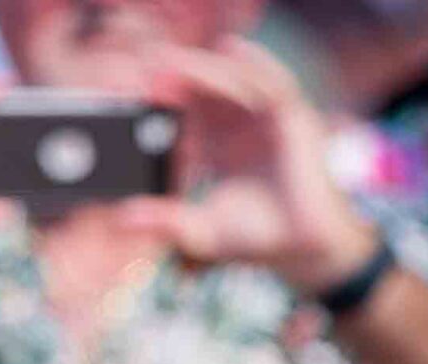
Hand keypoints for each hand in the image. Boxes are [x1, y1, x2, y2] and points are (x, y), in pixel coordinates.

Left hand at [114, 38, 377, 295]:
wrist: (304, 250)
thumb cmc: (258, 240)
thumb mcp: (202, 230)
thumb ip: (166, 222)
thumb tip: (123, 218)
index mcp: (213, 147)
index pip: (180, 114)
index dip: (157, 103)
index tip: (131, 97)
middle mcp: (236, 127)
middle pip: (201, 89)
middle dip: (174, 77)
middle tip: (145, 73)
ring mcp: (264, 119)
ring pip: (230, 80)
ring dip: (202, 68)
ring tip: (174, 65)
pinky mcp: (291, 118)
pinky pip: (273, 81)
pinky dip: (255, 61)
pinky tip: (230, 49)